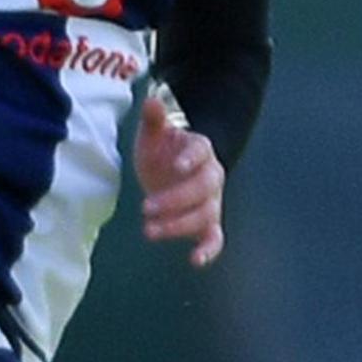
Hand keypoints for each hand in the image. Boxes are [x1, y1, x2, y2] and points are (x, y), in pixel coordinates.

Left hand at [136, 93, 225, 268]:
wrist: (174, 172)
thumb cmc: (164, 151)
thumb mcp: (154, 135)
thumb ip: (154, 120)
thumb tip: (151, 100)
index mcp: (200, 151)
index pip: (203, 152)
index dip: (192, 159)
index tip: (177, 166)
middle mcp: (212, 176)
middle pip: (203, 188)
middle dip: (176, 200)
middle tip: (146, 207)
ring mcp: (212, 201)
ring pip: (206, 214)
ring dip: (180, 225)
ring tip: (149, 231)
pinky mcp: (208, 222)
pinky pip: (215, 237)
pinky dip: (209, 249)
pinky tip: (195, 260)